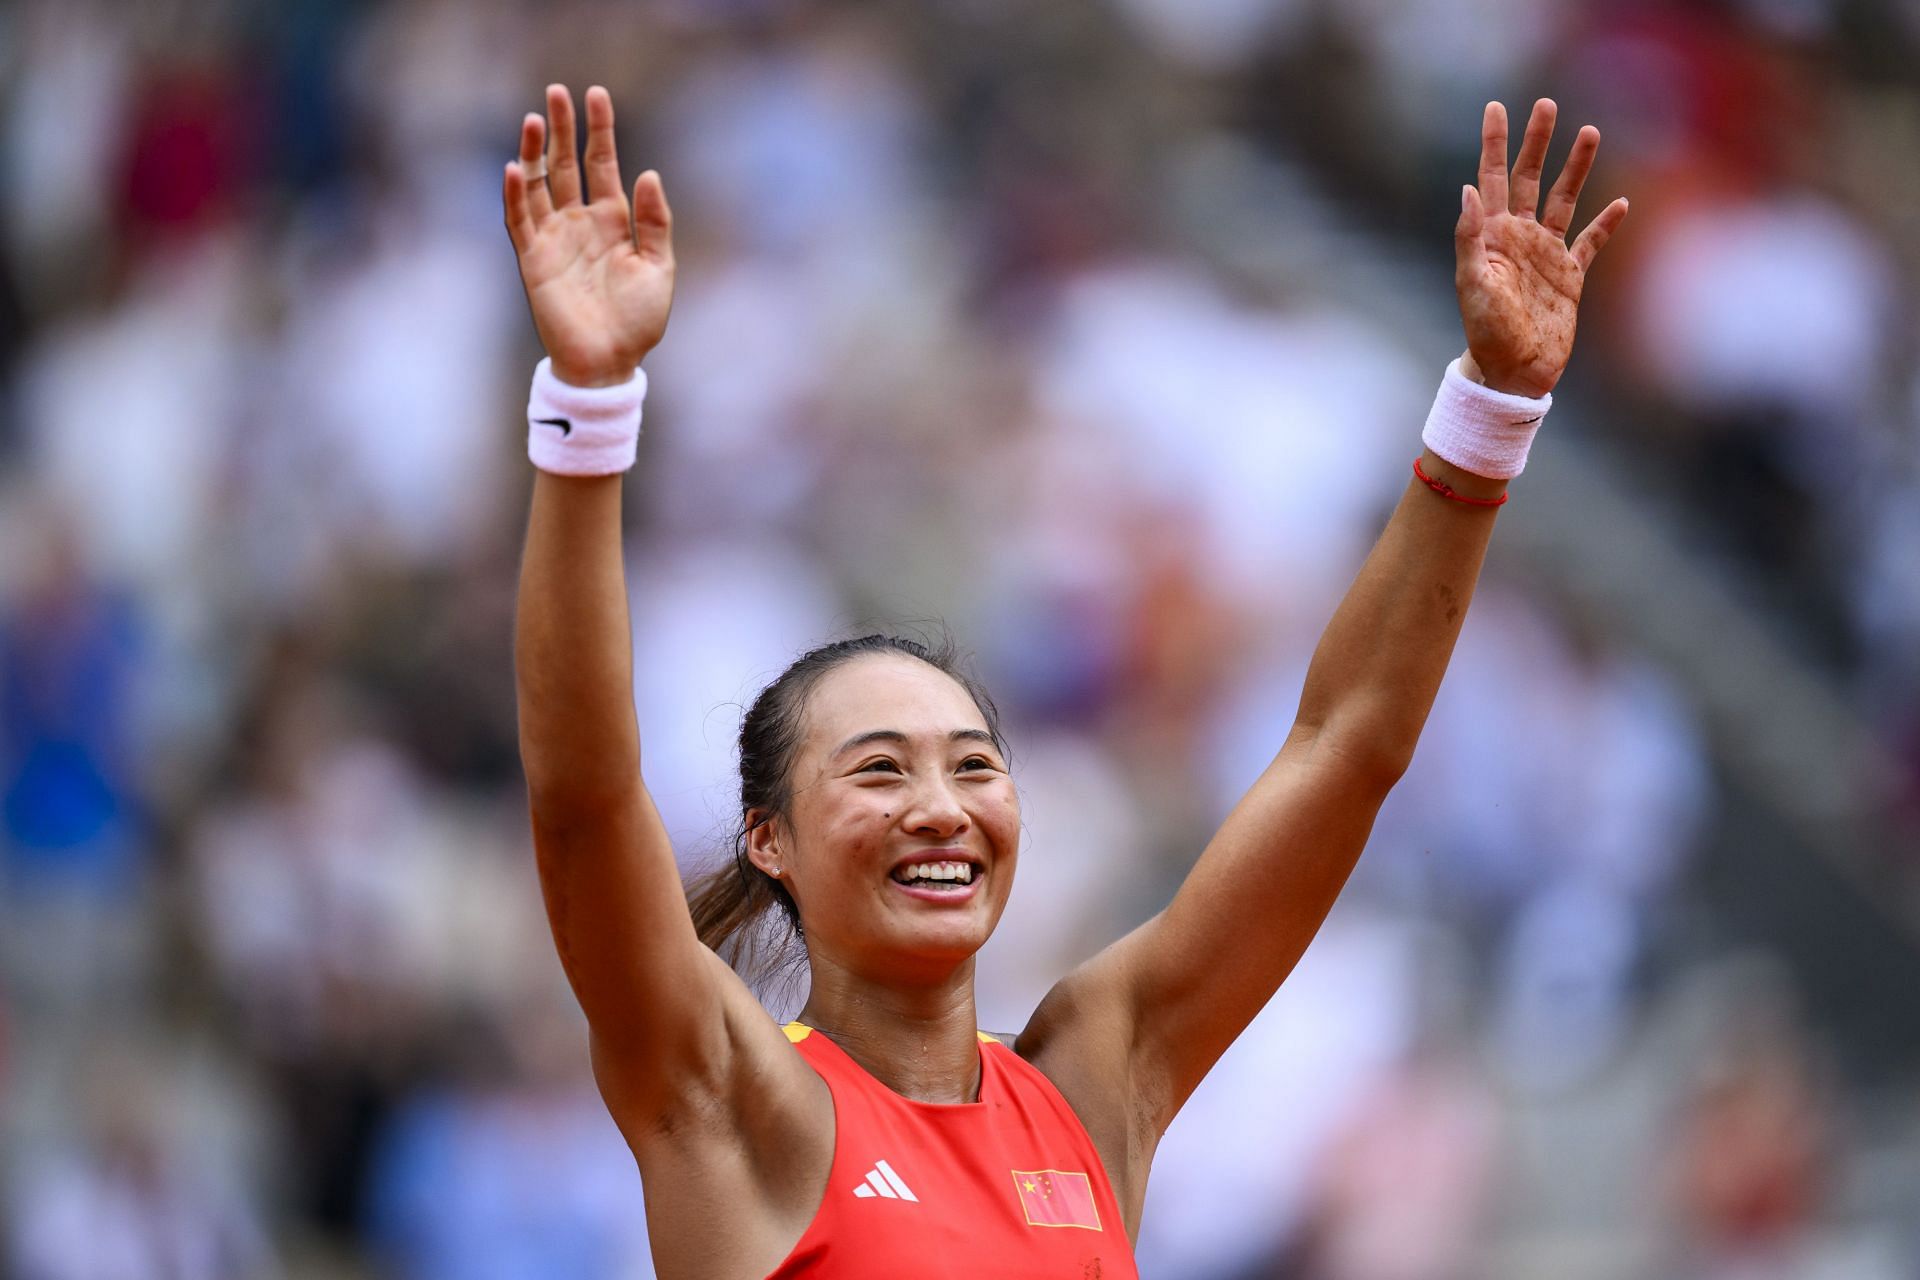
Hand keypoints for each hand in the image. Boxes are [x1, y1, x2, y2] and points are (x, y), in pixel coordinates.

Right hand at [503, 85, 674, 387]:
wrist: (610, 363)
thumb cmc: (638, 321)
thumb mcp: (659, 268)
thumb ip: (655, 222)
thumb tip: (649, 173)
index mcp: (612, 221)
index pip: (602, 164)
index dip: (599, 130)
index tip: (596, 94)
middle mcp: (580, 223)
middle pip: (567, 164)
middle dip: (562, 128)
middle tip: (556, 91)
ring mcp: (554, 239)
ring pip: (539, 184)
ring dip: (533, 152)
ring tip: (532, 118)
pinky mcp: (534, 261)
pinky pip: (520, 222)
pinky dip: (516, 195)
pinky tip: (514, 168)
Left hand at [1454, 99, 1626, 397]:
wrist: (1513, 372)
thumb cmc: (1486, 331)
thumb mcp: (1472, 283)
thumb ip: (1469, 237)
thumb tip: (1467, 190)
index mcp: (1492, 236)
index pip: (1493, 178)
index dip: (1494, 143)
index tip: (1496, 107)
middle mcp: (1519, 238)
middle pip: (1530, 178)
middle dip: (1537, 141)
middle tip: (1546, 104)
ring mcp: (1546, 255)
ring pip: (1564, 199)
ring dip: (1576, 167)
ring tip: (1590, 131)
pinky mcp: (1570, 277)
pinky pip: (1591, 243)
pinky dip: (1606, 223)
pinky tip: (1620, 203)